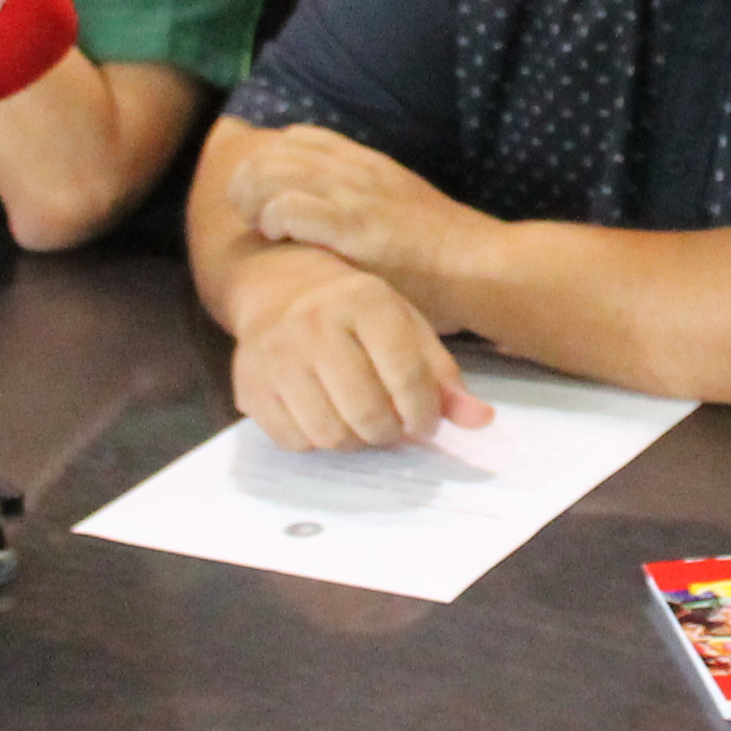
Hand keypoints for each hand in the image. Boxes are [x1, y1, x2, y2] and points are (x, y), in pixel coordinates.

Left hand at [225, 124, 494, 309]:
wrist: (481, 266)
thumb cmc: (445, 254)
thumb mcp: (404, 208)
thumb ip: (370, 202)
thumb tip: (338, 218)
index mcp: (368, 162)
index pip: (299, 136)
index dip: (271, 159)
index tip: (267, 194)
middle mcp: (355, 170)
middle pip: (274, 151)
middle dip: (248, 180)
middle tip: (249, 215)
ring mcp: (353, 196)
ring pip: (271, 173)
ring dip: (251, 199)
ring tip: (259, 227)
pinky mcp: (351, 228)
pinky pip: (287, 208)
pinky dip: (270, 219)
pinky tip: (276, 239)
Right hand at [228, 261, 491, 450]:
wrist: (279, 288)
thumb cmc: (356, 314)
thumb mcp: (407, 328)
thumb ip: (443, 376)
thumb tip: (481, 420)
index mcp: (365, 301)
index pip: (407, 377)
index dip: (424, 414)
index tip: (424, 423)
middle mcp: (314, 323)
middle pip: (367, 414)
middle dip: (389, 433)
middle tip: (391, 426)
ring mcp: (276, 355)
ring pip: (330, 435)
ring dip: (353, 441)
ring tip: (360, 421)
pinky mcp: (249, 383)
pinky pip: (294, 442)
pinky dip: (316, 442)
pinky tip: (324, 415)